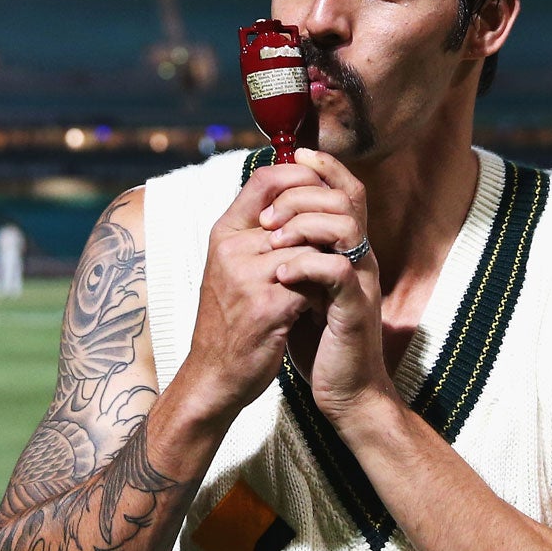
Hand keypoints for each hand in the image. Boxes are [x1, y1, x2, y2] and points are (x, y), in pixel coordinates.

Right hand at [179, 164, 328, 423]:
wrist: (216, 374)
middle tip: (335, 245)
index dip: (301, 176)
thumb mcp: (232, 266)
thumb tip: (294, 195)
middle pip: (297, 213)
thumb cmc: (231, 317)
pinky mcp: (267, 306)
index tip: (324, 191)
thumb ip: (257, 232)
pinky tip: (320, 305)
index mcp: (224, 232)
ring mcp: (247, 276)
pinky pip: (312, 281)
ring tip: (326, 280)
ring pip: (309, 247)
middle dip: (322, 230)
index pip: (266, 179)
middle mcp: (232, 248)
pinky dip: (323, 292)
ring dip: (324, 264)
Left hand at [262, 148, 391, 423]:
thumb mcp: (306, 288)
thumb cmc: (321, 341)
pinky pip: (337, 273)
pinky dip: (305, 266)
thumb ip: (298, 253)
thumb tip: (270, 221)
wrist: (346, 392)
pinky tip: (281, 276)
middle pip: (348, 197)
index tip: (294, 157)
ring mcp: (360, 283)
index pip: (346, 190)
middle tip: (268, 217)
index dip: (324, 166)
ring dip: (304, 224)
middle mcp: (359, 259)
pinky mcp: (354, 311)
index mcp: (348, 249)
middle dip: (303, 194)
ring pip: (346, 226)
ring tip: (273, 242)